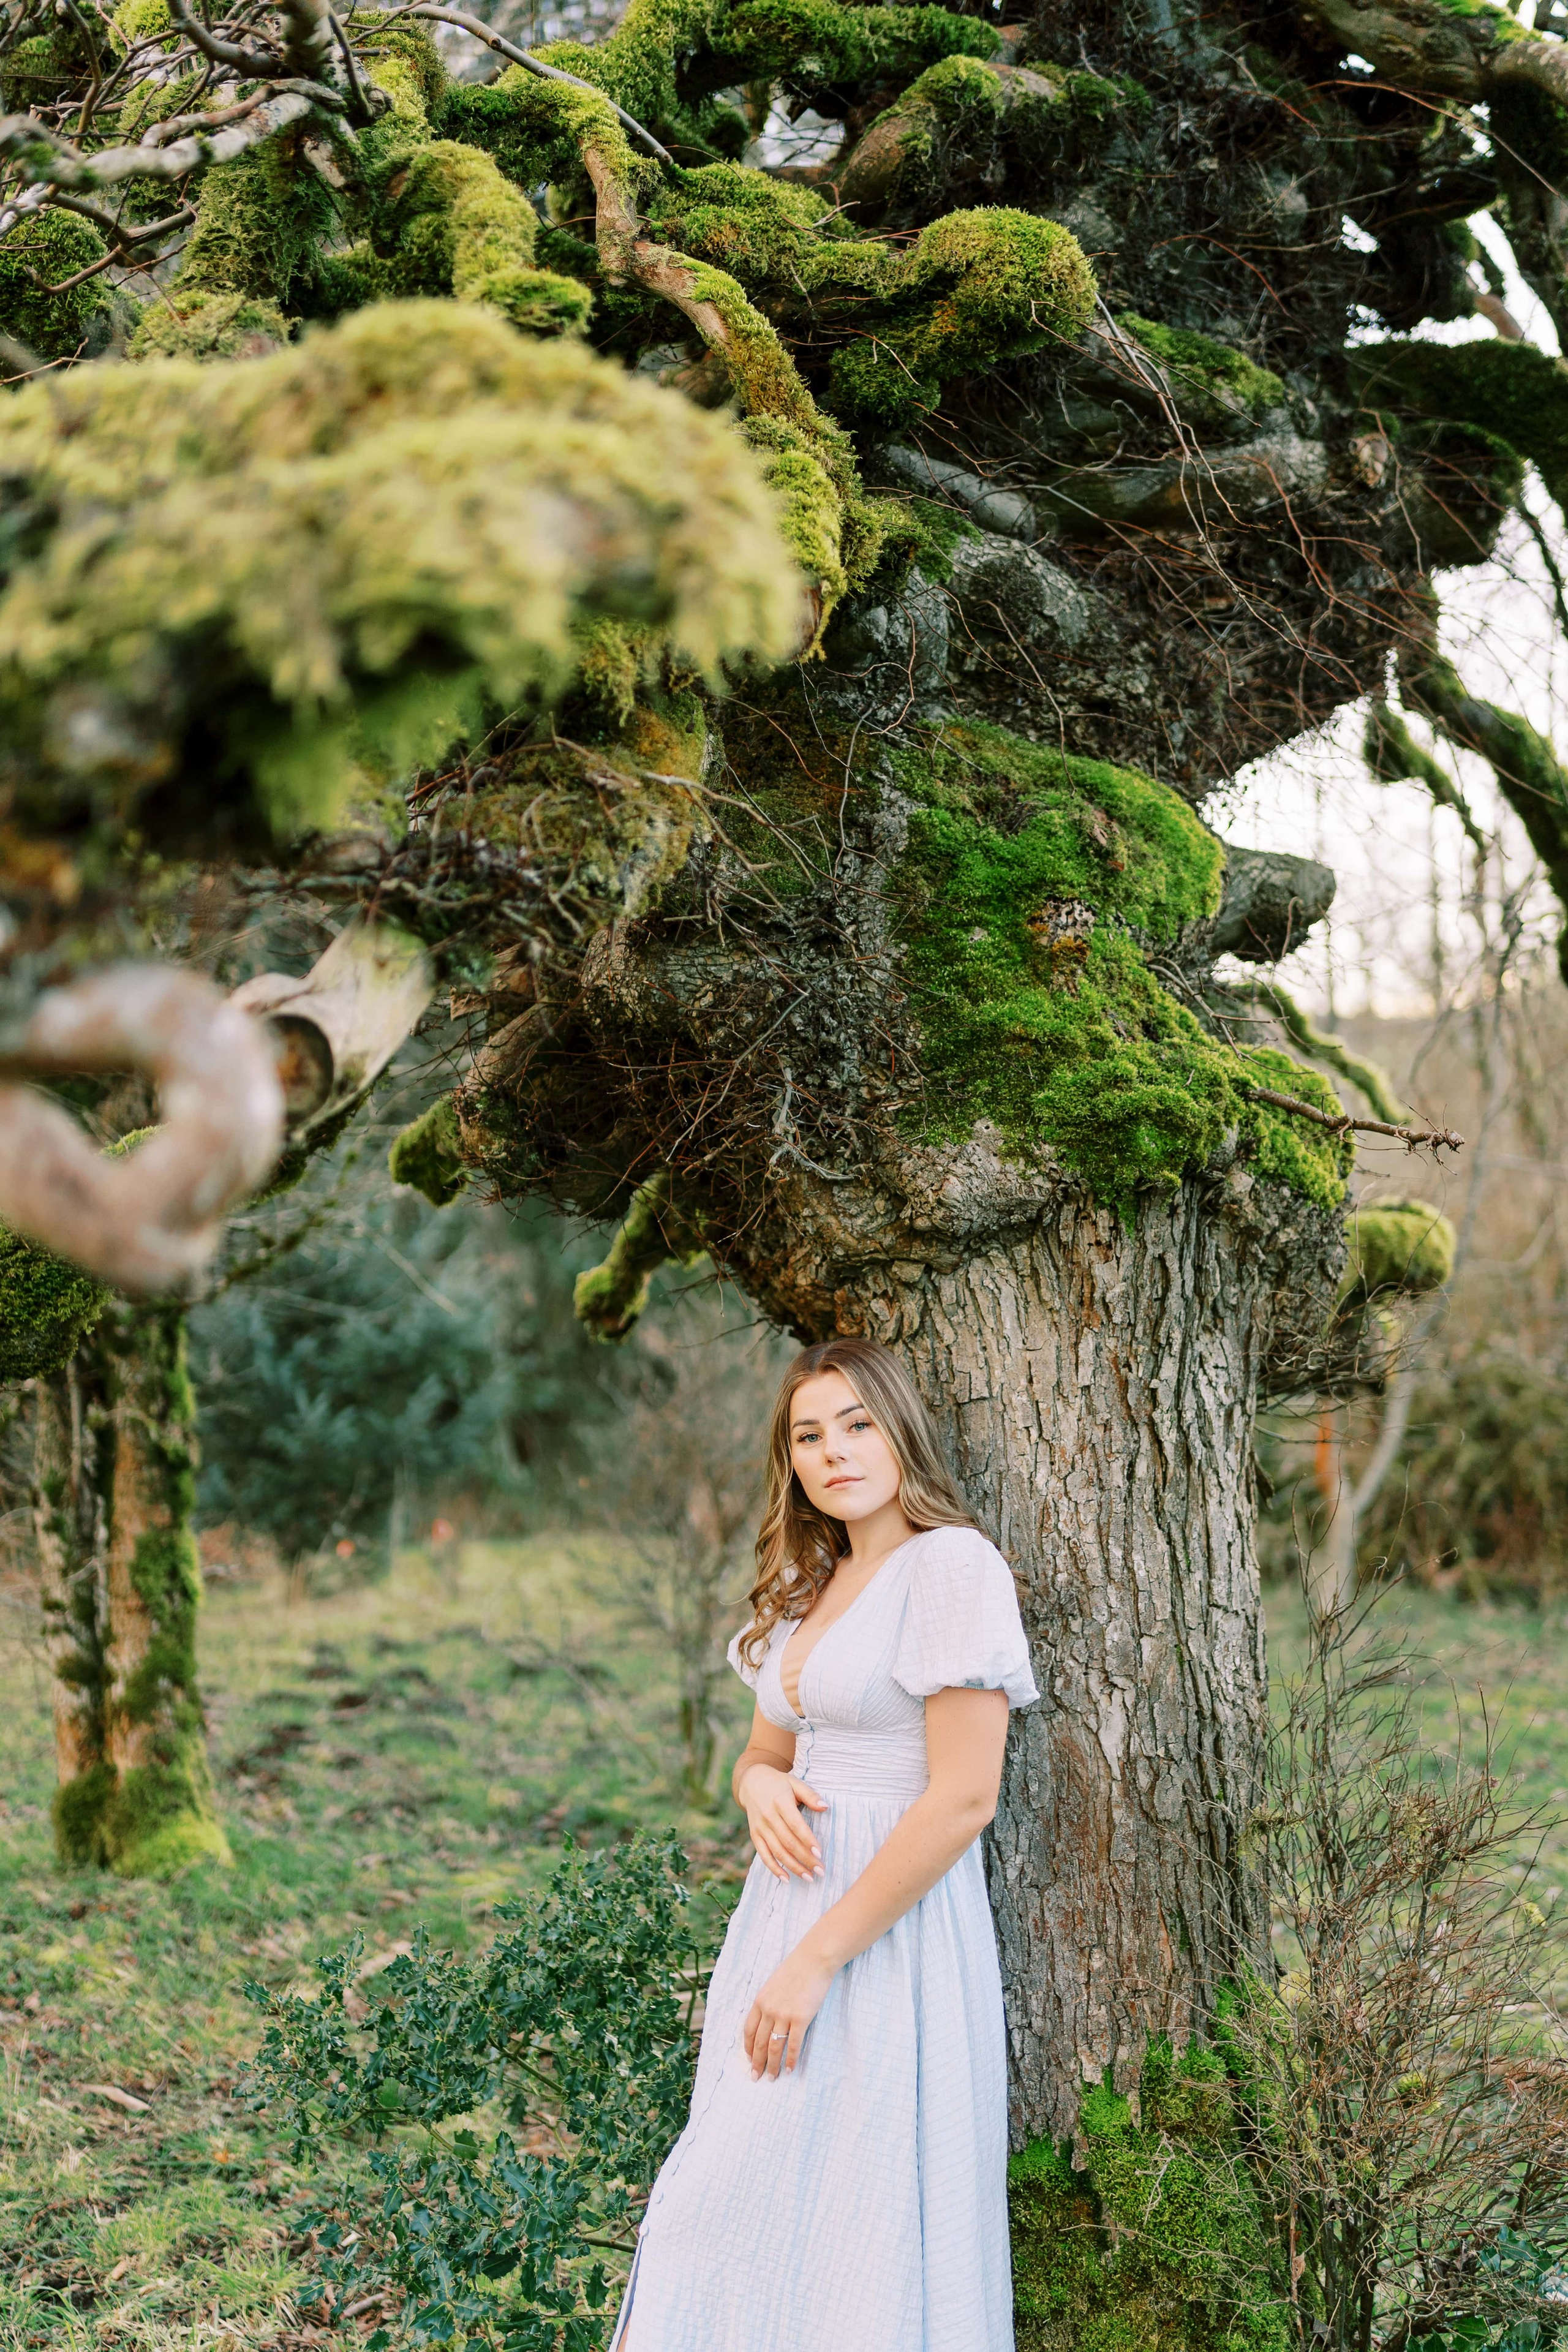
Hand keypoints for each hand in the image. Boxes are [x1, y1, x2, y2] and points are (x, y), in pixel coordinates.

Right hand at [737, 1762, 826, 1880]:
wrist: (751, 1782)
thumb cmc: (779, 1784)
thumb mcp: (795, 1783)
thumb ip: (810, 1795)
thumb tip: (825, 1806)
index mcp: (780, 1802)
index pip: (795, 1824)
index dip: (807, 1840)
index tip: (820, 1853)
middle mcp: (768, 1816)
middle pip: (788, 1842)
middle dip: (805, 1859)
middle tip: (820, 1871)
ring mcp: (760, 1827)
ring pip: (777, 1851)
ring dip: (793, 1867)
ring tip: (808, 1877)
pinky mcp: (755, 1835)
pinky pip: (763, 1855)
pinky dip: (774, 1868)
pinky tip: (786, 1879)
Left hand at [743, 1942, 836, 2077]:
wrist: (814, 1960)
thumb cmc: (796, 1970)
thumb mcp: (773, 1984)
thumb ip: (768, 2002)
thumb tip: (767, 2021)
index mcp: (760, 2001)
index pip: (748, 2030)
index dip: (748, 2048)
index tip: (749, 2060)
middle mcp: (769, 2010)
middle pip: (759, 2042)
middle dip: (757, 2062)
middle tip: (756, 2077)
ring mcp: (784, 2015)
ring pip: (774, 2047)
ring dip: (772, 2065)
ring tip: (771, 2078)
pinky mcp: (800, 2018)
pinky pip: (793, 2044)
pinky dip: (790, 2059)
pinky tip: (789, 2069)